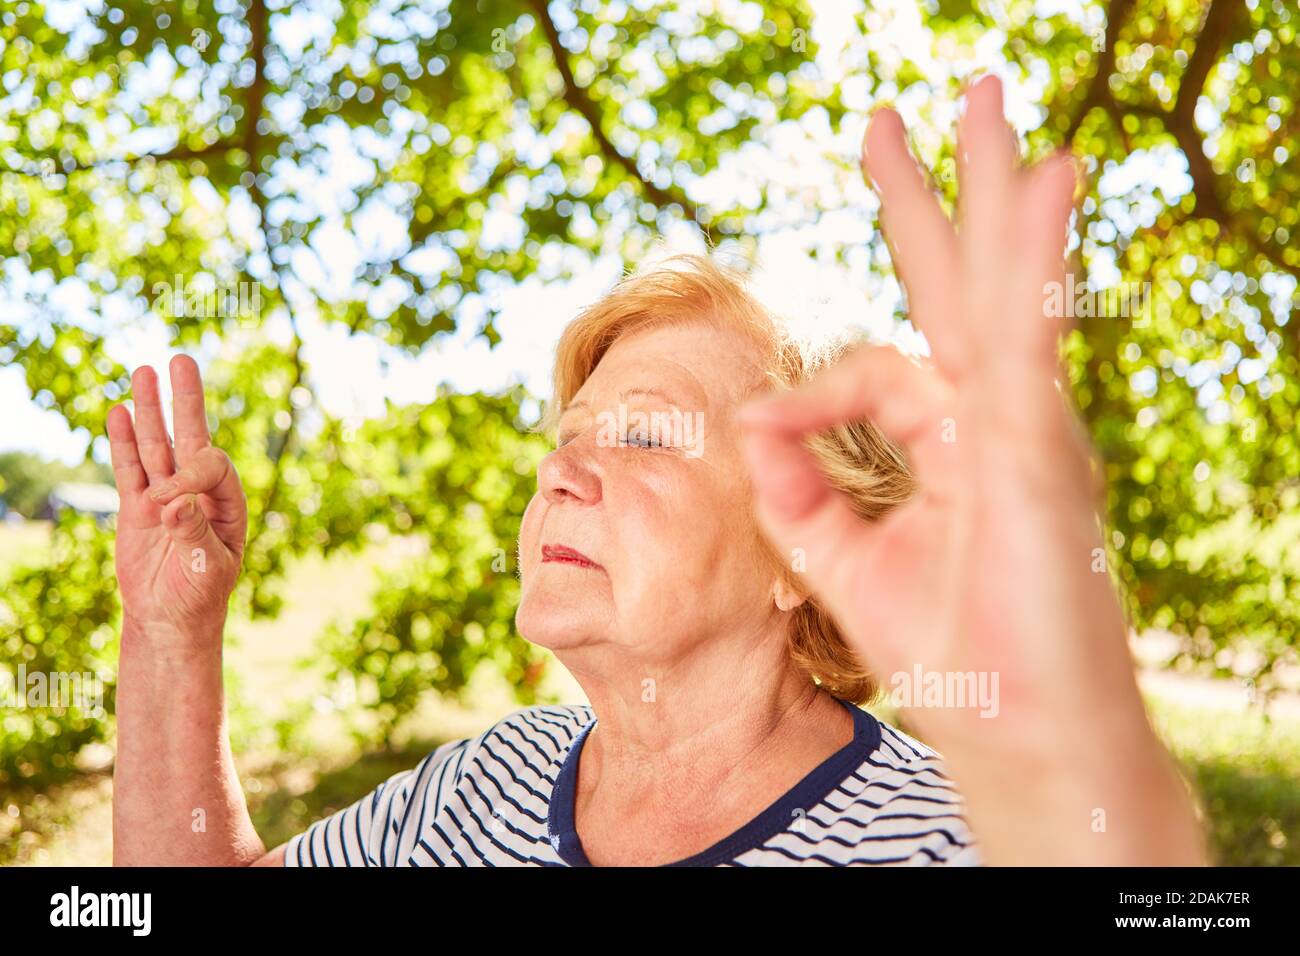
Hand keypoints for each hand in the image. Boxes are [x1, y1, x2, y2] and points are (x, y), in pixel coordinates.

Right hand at [108, 355, 246, 638]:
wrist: (170, 620)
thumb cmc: (200, 597)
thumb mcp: (206, 568)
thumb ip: (194, 533)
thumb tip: (173, 503)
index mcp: (228, 502)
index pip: (210, 468)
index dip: (188, 477)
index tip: (165, 504)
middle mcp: (199, 492)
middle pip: (191, 438)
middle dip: (186, 401)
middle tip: (181, 360)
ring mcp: (165, 496)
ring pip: (157, 447)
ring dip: (150, 411)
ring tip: (145, 371)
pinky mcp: (136, 507)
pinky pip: (129, 469)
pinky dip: (123, 442)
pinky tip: (119, 413)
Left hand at [739, 76, 1203, 862]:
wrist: (1015, 735)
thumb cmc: (950, 652)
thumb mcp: (837, 557)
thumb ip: (791, 484)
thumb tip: (751, 412)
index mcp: (950, 443)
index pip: (879, 367)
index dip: (810, 392)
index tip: (771, 424)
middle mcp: (994, 420)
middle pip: (961, 287)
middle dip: (941, 199)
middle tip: (931, 106)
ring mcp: (1025, 429)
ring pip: (1004, 288)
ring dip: (999, 191)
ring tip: (990, 99)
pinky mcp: (1041, 452)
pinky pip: (1028, 340)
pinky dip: (1032, 260)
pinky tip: (1043, 181)